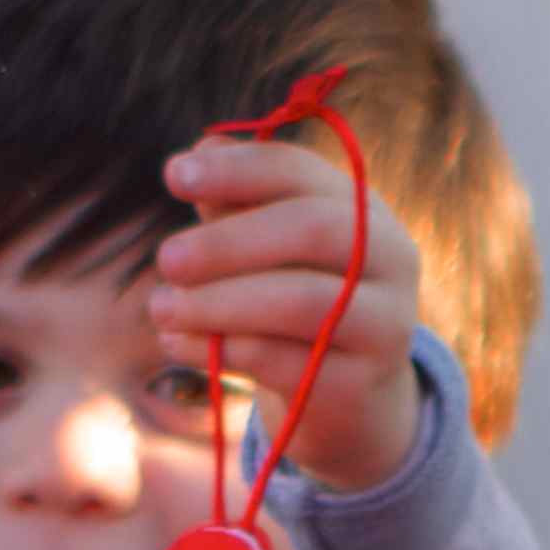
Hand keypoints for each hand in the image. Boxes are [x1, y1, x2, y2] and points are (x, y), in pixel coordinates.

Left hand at [153, 132, 423, 493]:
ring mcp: (385, 322)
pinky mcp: (360, 383)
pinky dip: (222, 348)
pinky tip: (178, 343)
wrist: (348, 398)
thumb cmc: (294, 302)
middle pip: (313, 229)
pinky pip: (288, 362)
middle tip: (166, 259)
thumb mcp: (267, 247)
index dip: (238, 169)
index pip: (303, 172)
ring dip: (217, 302)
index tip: (174, 176)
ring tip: (161, 308)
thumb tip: (200, 151)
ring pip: (300, 300)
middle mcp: (389, 257)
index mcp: (362, 208)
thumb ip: (237, 201)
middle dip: (228, 242)